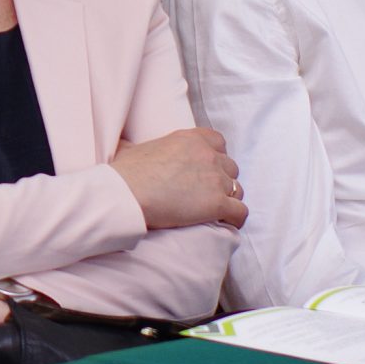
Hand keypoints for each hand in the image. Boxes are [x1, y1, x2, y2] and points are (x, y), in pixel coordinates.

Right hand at [109, 126, 246, 229]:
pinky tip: (226, 224)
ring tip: (215, 212)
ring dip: (229, 200)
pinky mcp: (217, 203)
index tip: (208, 169)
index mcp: (189, 139)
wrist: (125, 195)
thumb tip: (124, 145)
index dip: (216, 156)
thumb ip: (138, 145)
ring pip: (237, 190)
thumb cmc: (124, 174)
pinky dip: (236, 219)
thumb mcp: (132, 149)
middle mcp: (207, 155)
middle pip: (230, 167)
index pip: (218, 141)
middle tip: (206, 194)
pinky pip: (240, 212)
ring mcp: (215, 178)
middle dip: (222, 180)